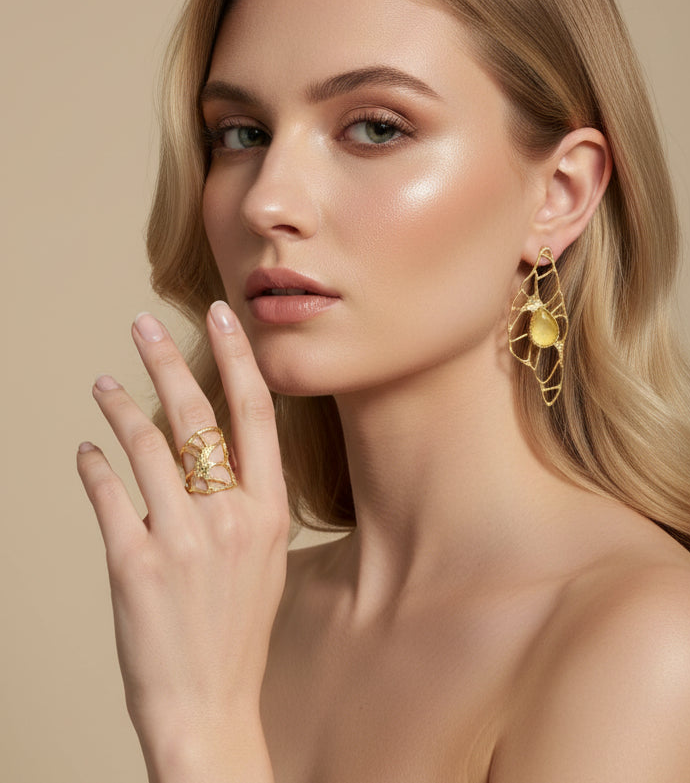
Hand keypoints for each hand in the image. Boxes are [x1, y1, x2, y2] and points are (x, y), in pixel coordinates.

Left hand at [77, 301, 287, 781]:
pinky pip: (109, 496)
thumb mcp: (263, 558)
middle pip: (197, 415)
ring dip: (119, 407)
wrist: (211, 706)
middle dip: (167, 361)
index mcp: (270, 511)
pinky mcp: (134, 564)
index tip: (223, 317)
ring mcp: (182, 539)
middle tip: (140, 325)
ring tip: (103, 384)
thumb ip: (244, 502)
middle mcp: (230, 517)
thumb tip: (207, 451)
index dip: (238, 357)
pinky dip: (94, 464)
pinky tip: (86, 450)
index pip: (257, 413)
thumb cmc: (238, 630)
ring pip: (145, 446)